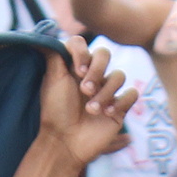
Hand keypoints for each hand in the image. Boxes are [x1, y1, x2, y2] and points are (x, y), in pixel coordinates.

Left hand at [33, 38, 134, 169]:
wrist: (65, 142)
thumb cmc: (56, 112)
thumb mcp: (52, 81)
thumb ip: (54, 55)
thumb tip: (44, 34)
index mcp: (75, 68)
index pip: (83, 45)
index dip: (82, 52)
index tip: (77, 69)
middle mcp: (92, 76)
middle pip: (104, 54)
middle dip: (96, 70)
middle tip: (84, 89)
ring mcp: (107, 91)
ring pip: (118, 75)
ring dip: (104, 92)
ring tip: (91, 109)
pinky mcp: (119, 107)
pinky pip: (131, 93)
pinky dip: (120, 101)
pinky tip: (107, 113)